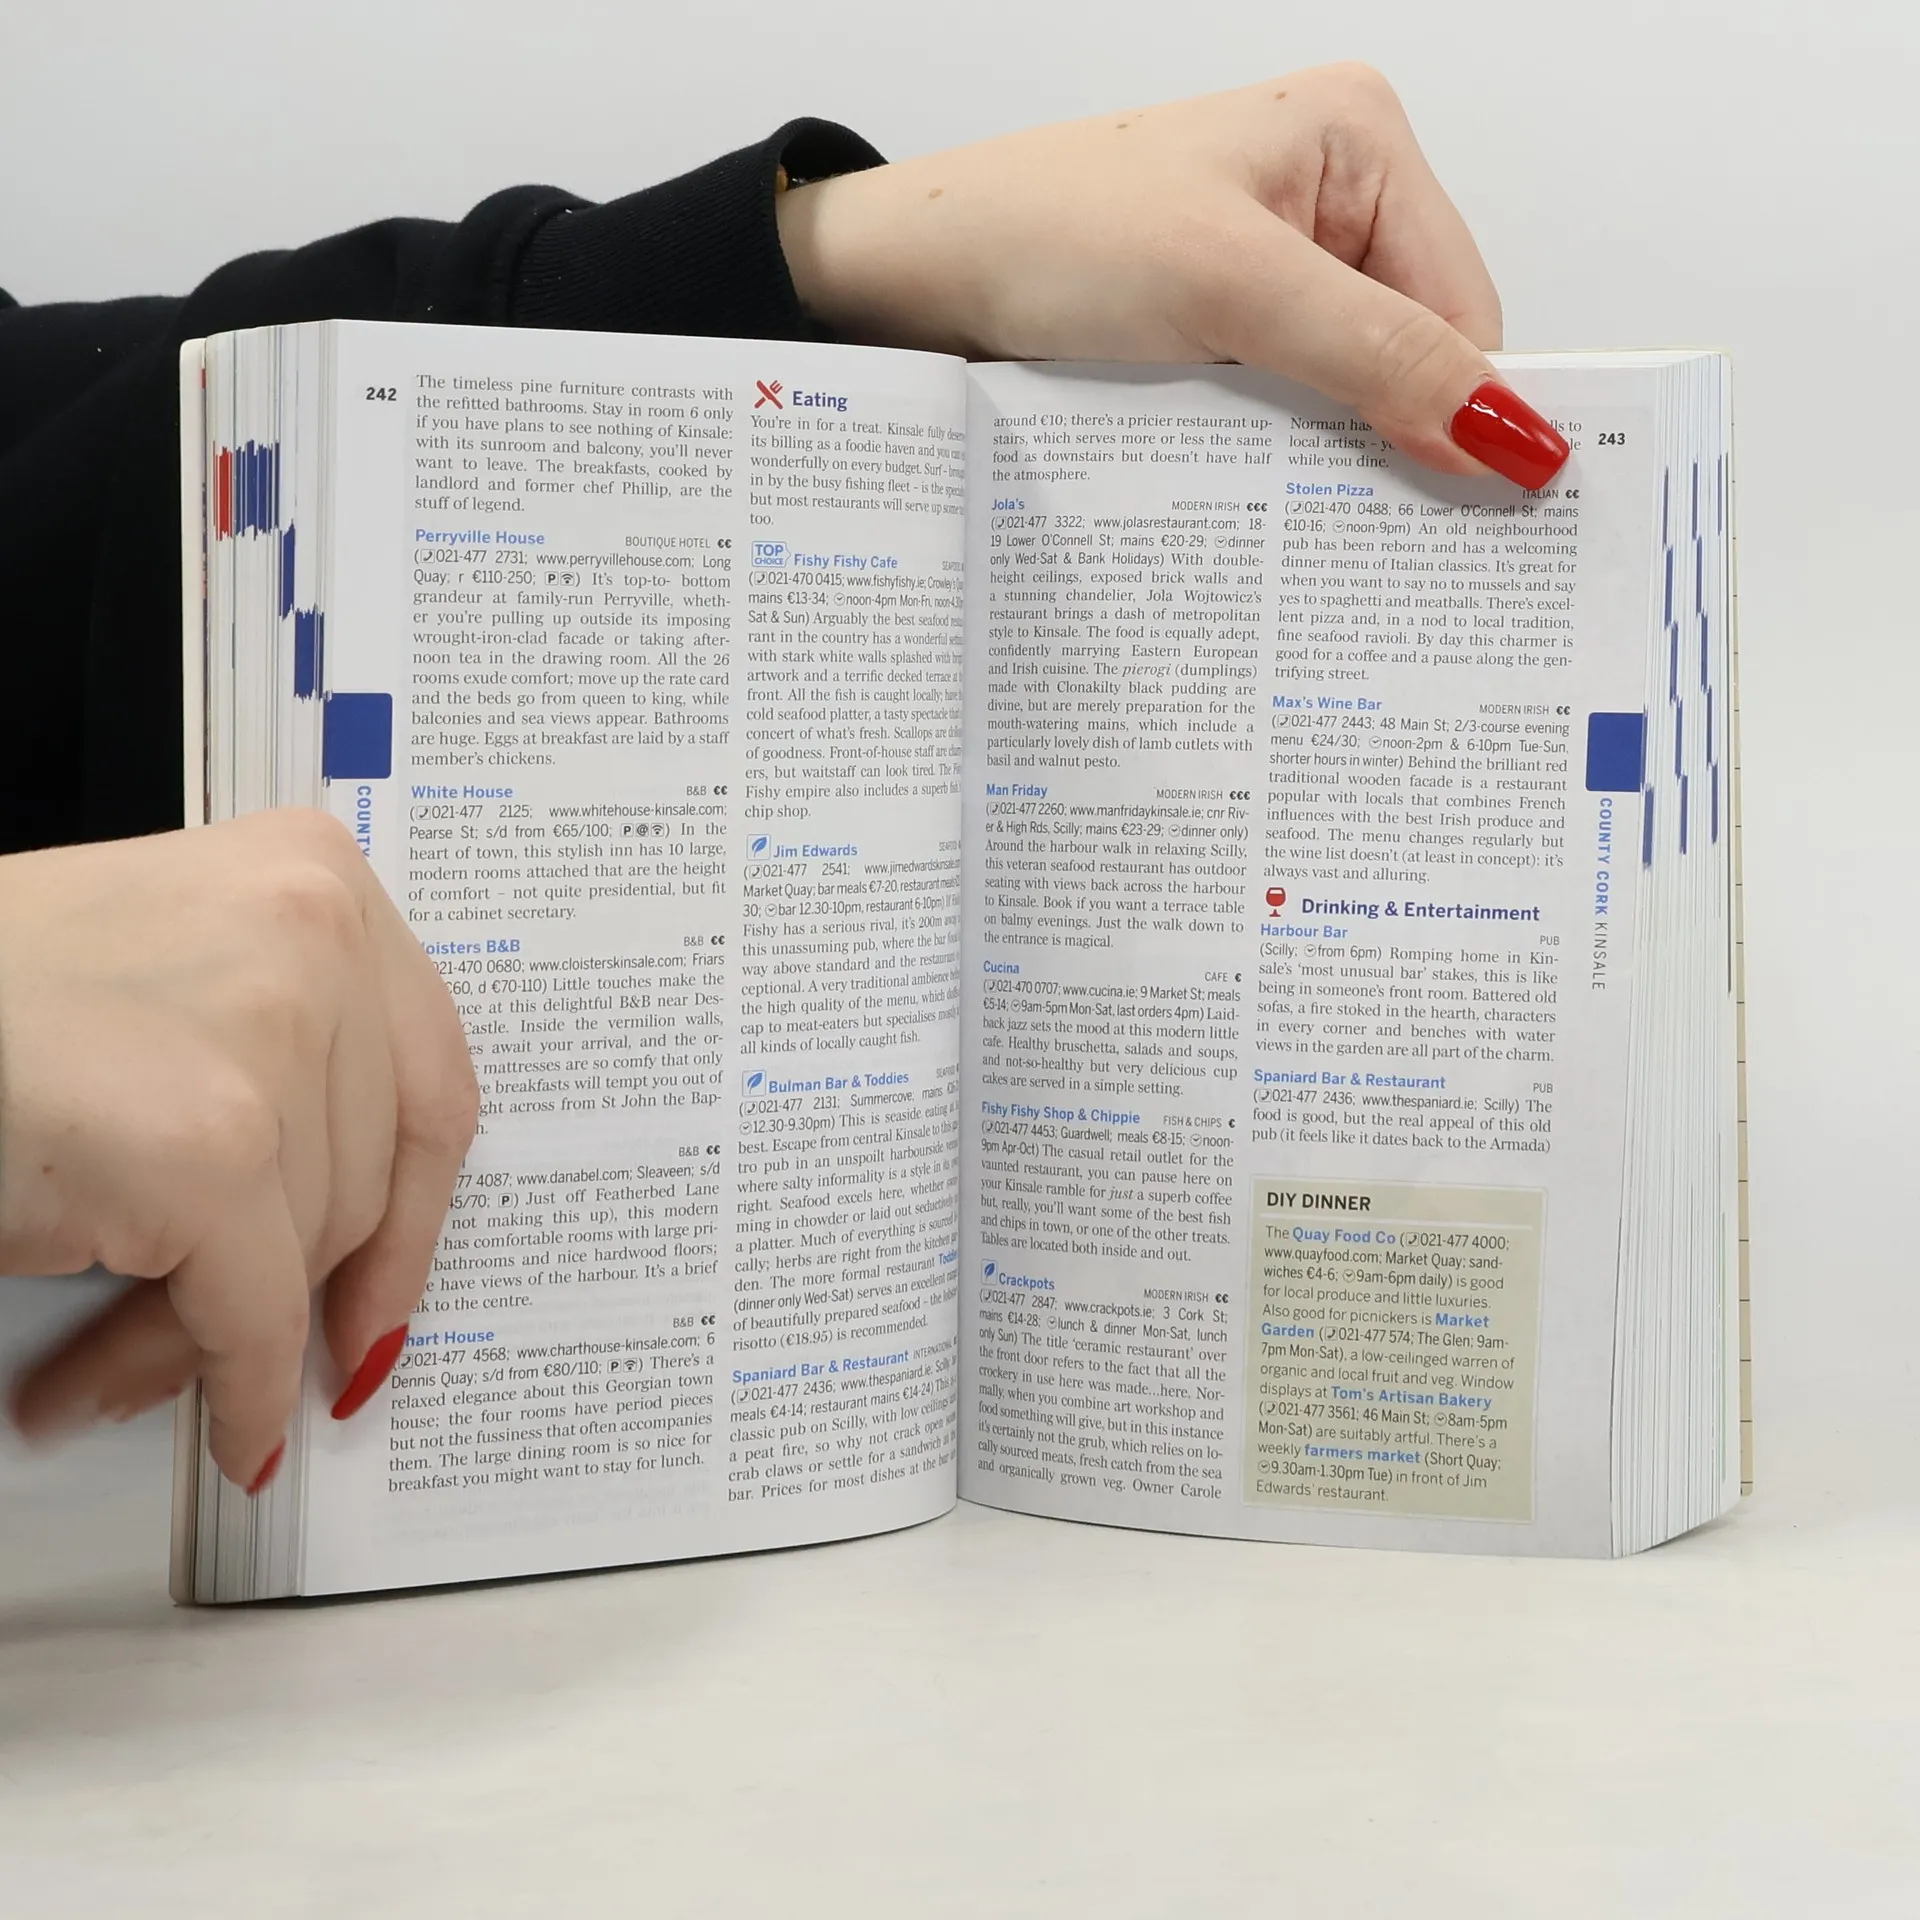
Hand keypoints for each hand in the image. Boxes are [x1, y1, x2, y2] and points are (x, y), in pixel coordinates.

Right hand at [0, 811, 477, 1490]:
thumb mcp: (181, 982)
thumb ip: (279, 1071)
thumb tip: (335, 1260)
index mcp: (315, 877)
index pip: (428, 1077)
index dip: (414, 1212)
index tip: (385, 1295)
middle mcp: (317, 933)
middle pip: (364, 1174)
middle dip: (289, 1288)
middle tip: (221, 1349)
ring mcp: (271, 1033)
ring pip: (304, 1250)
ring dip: (212, 1337)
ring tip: (115, 1367)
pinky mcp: (207, 1143)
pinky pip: (253, 1313)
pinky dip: (237, 1392)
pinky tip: (223, 1431)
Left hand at [778, 64, 1566, 487]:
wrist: (915, 277)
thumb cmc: (1049, 233)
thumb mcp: (1233, 289)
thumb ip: (1377, 358)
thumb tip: (1515, 434)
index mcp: (1360, 141)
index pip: (1467, 306)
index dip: (1465, 408)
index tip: (1467, 510)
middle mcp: (1329, 197)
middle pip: (1417, 353)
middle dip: (1393, 435)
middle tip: (1372, 528)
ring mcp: (1274, 267)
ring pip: (1352, 392)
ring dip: (1329, 455)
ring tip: (1298, 507)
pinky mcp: (1222, 328)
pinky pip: (1288, 408)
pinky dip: (1277, 457)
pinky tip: (1255, 491)